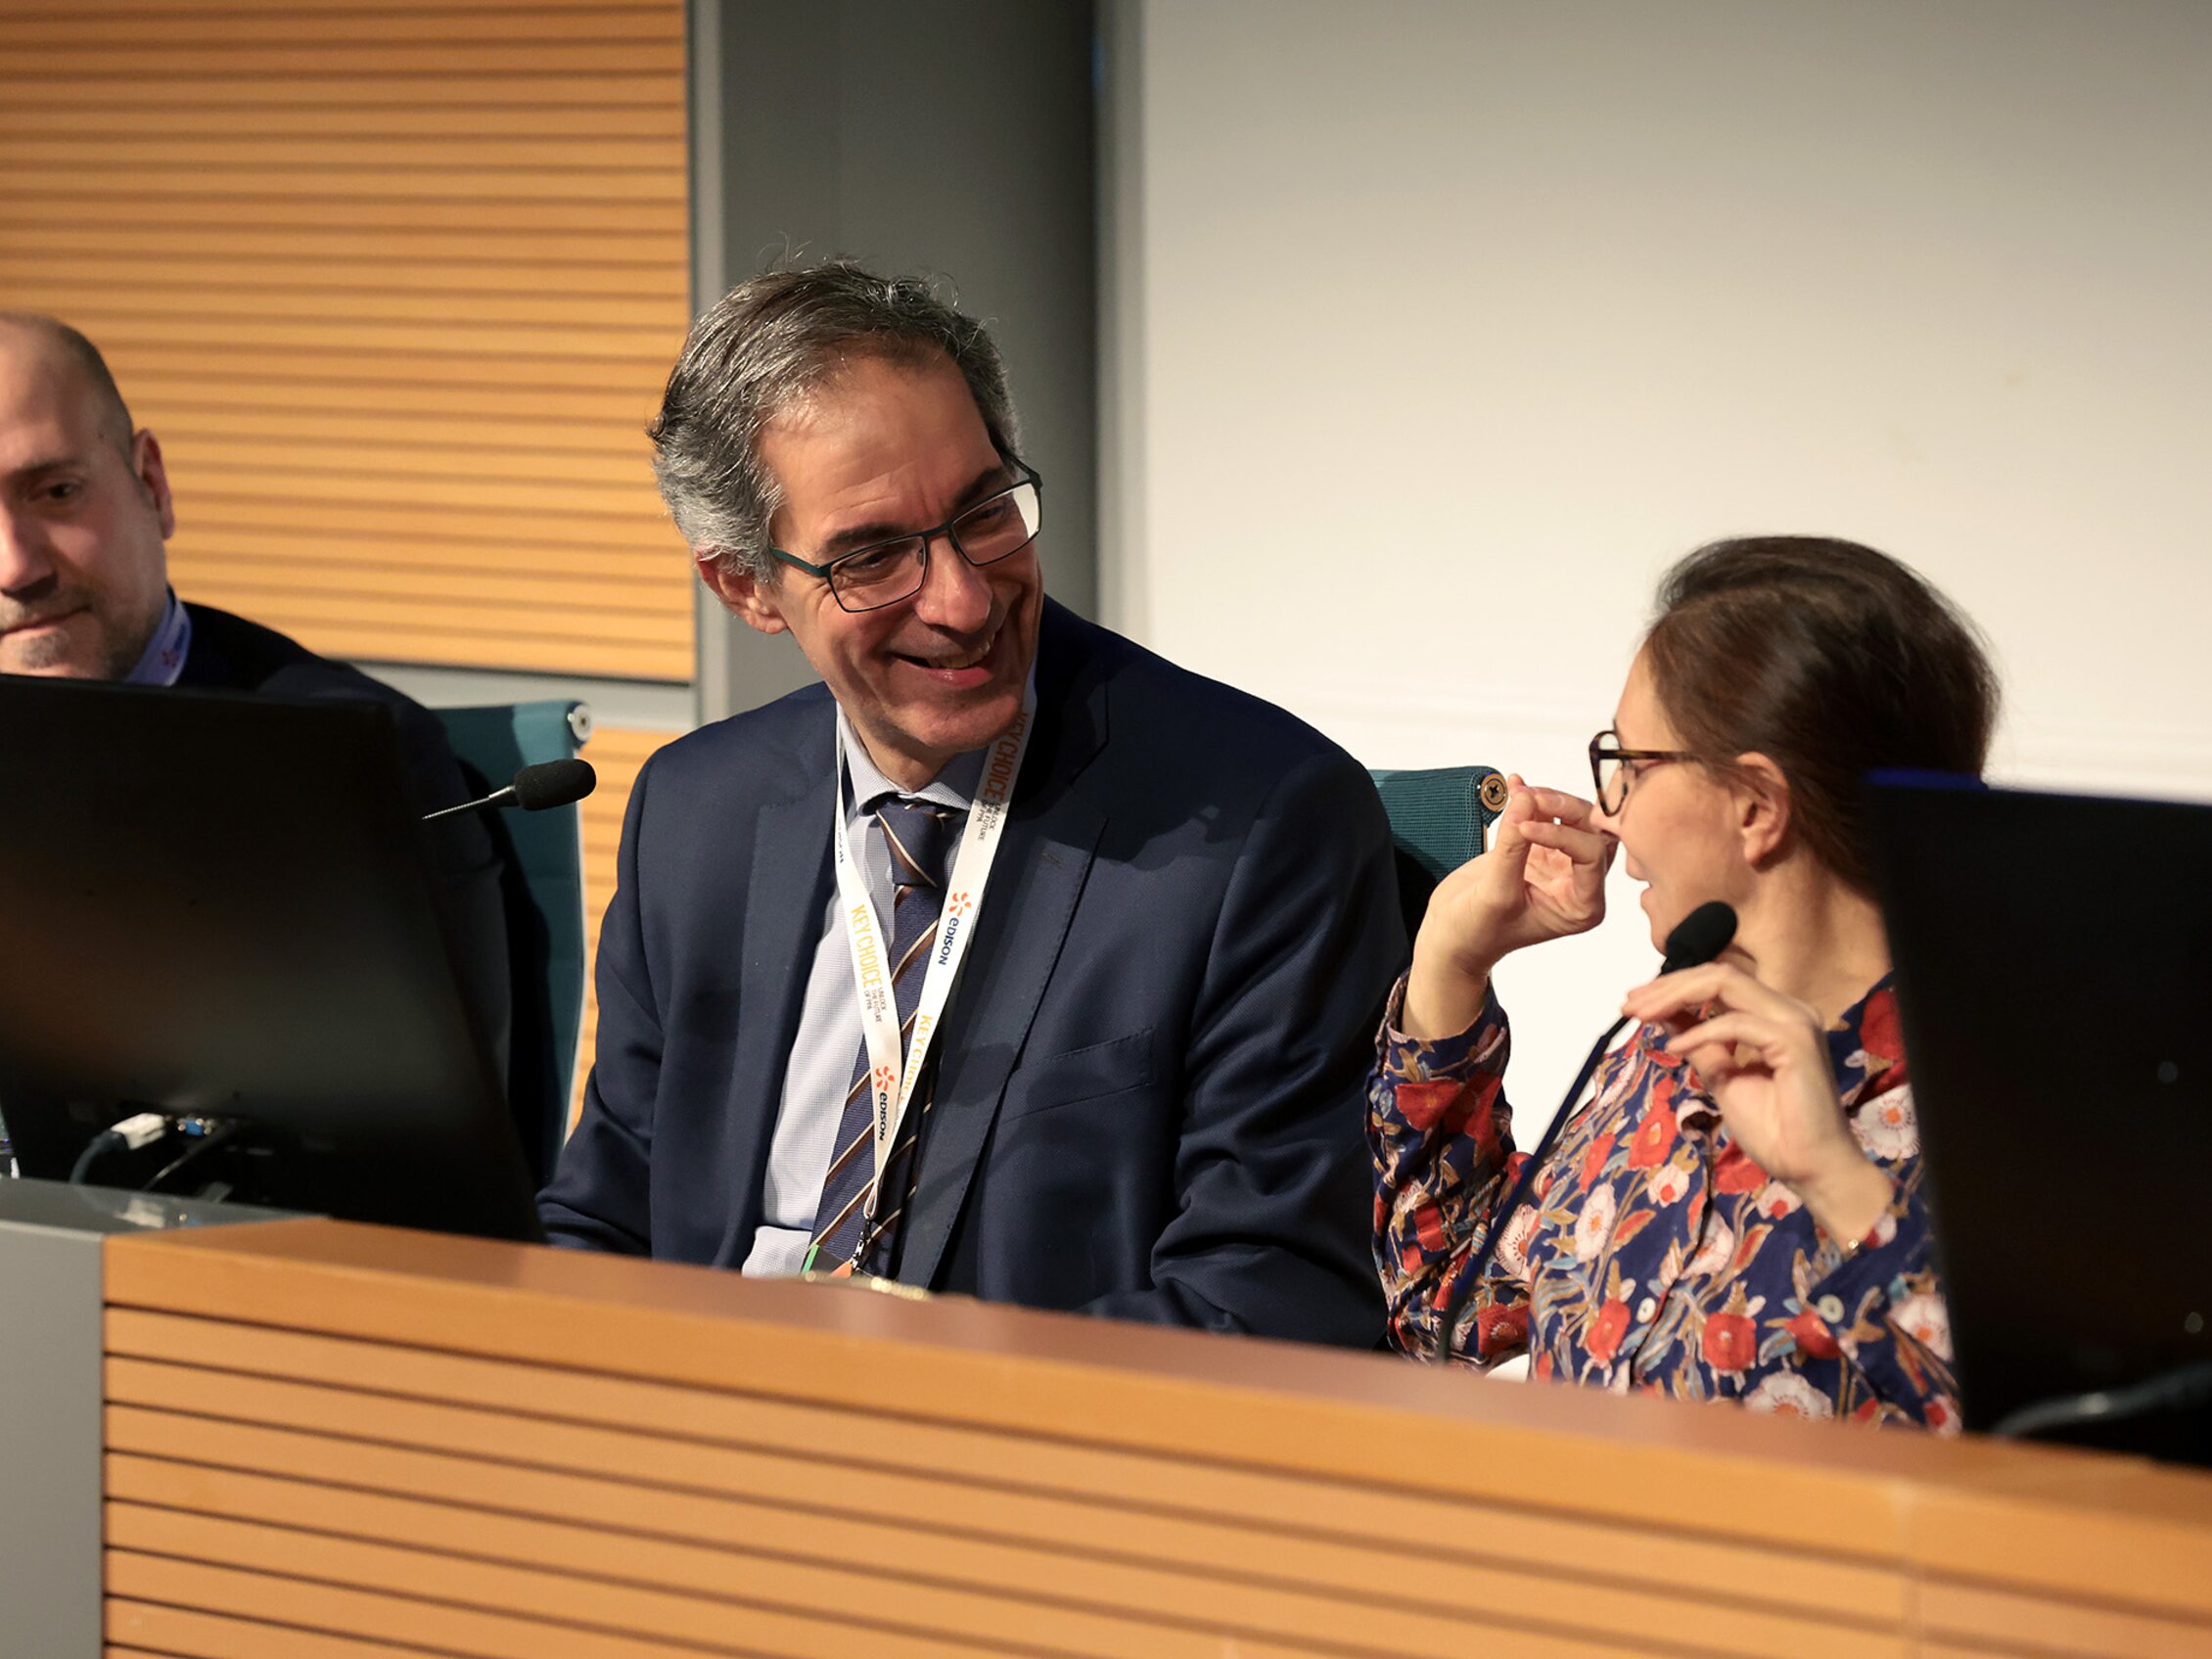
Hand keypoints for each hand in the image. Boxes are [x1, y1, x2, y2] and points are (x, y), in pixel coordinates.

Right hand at [1401, 777, 1611, 1038]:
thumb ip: (1513, 846)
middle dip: (1564, 809)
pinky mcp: (1538, 851)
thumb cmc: (1477, 932)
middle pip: (1592, 831)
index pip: (1591, 855)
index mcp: (1582, 906)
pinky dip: (1531, 799)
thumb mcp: (1495, 893)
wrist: (1452, 938)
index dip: (1562, 834)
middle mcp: (1579, 884)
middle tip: (1530, 798)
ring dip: (1548, 800)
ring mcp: (1560, 865)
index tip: (1523, 828)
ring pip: (1573, 819)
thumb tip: (1525, 797)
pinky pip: (1545, 817)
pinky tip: (1514, 785)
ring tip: (1519, 792)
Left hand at [1622, 963, 1889, 1242]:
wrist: (1811, 1167)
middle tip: (1629, 1004)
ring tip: (1640, 1014)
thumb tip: (1664, 1016)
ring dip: (1675, 996)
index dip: (1673, 986)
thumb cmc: (1774, 1129)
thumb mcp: (1721, 1076)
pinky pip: (1735, 1023)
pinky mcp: (1795, 1041)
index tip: (1634, 1003)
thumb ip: (1699, 1043)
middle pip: (1717, 974)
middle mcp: (1789, 1009)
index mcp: (1774, 1014)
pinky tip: (1674, 1046)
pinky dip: (1699, 1031)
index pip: (1717, 981)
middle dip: (1667, 986)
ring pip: (1725, 983)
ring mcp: (1795, 1021)